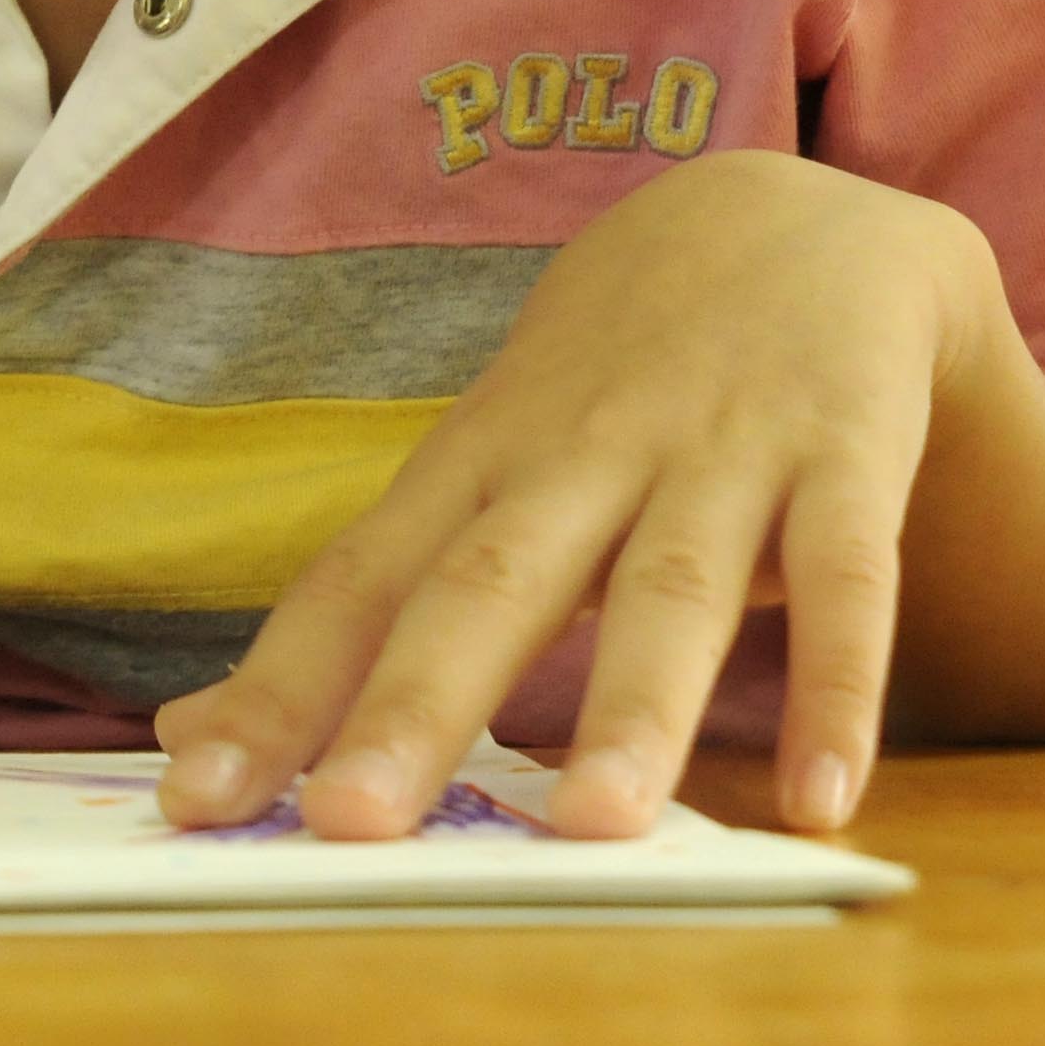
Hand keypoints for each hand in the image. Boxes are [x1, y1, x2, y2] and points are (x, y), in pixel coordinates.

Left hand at [154, 148, 1001, 842]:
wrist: (795, 216)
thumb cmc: (612, 381)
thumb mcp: (491, 464)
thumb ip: (370, 603)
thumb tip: (194, 734)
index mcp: (480, 463)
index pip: (357, 583)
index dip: (278, 691)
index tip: (195, 800)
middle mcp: (583, 452)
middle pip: (487, 583)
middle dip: (417, 703)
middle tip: (350, 825)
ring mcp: (718, 449)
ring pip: (670, 585)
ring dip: (634, 703)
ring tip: (598, 829)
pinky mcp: (846, 452)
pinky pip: (850, 577)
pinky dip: (840, 683)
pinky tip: (827, 798)